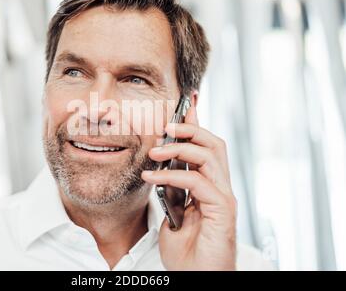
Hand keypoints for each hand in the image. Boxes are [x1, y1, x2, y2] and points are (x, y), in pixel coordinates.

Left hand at [141, 103, 236, 270]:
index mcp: (209, 186)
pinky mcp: (222, 211)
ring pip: (211, 156)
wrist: (198, 279)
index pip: (205, 147)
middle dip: (191, 128)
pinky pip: (199, 182)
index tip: (185, 102)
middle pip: (214, 143)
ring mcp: (223, 198)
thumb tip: (159, 173)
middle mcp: (220, 188)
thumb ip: (172, 194)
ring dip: (181, 148)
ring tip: (155, 150)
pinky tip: (152, 178)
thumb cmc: (187, 253)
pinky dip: (174, 176)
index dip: (196, 123)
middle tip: (167, 125)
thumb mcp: (173, 216)